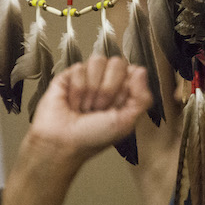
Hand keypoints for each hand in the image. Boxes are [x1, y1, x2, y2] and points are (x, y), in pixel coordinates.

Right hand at [30, 55, 150, 159]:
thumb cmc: (93, 138)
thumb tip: (141, 70)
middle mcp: (107, 80)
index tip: (117, 107)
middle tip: (98, 109)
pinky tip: (72, 103)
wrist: (63, 143)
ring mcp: (88, 75)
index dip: (126, 88)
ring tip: (84, 106)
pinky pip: (79, 68)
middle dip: (108, 89)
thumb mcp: (126, 123)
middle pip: (117, 62)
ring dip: (91, 90)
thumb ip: (142, 98)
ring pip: (98, 61)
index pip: (134, 70)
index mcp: (124, 90)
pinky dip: (76, 90)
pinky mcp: (69, 74)